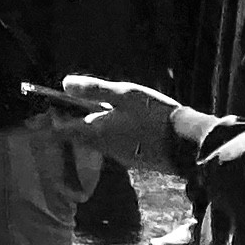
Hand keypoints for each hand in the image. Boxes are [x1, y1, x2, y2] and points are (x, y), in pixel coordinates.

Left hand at [52, 73, 181, 164]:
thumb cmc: (155, 115)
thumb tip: (65, 84)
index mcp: (97, 133)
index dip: (55, 116)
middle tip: (80, 100)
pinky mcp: (136, 161)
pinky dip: (112, 132)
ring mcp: (121, 157)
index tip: (55, 102)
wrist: (189, 145)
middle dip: (75, 119)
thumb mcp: (124, 95)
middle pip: (79, 136)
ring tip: (104, 106)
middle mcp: (105, 149)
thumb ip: (93, 89)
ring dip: (95, 125)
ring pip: (98, 141)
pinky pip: (115, 145)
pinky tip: (126, 120)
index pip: (62, 129)